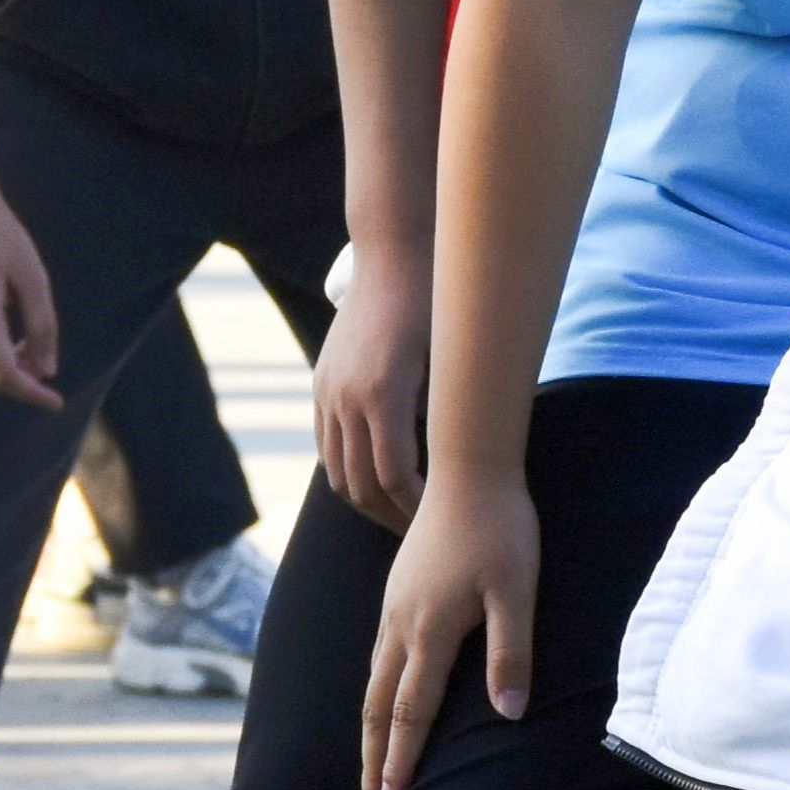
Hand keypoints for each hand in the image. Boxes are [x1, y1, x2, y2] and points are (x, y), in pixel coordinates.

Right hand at [312, 243, 432, 527]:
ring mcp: (328, 392)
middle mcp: (347, 397)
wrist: (392, 256)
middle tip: (423, 534)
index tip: (441, 521)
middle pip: (360, 485)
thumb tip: (469, 464)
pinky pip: (326, 446)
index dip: (416, 509)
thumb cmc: (436, 302)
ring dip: (367, 501)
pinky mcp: (320, 385)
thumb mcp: (451, 356)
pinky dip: (347, 472)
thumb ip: (449, 411)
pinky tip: (375, 481)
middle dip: (391, 517)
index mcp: (383, 394)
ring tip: (399, 515)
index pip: (393, 478)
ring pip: (337, 472)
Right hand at [361, 463, 537, 789]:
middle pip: (376, 706)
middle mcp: (400, 625)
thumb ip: (511, 652)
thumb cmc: (501, 530)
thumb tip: (509, 713)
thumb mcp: (517, 592)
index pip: (409, 711)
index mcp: (429, 630)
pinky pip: (377, 655)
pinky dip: (376, 693)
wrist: (469, 470)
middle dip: (372, 759)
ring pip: (373, 681)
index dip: (400, 760)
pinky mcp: (396, 592)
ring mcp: (393, 607)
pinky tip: (383, 697)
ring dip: (370, 729)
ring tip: (371, 765)